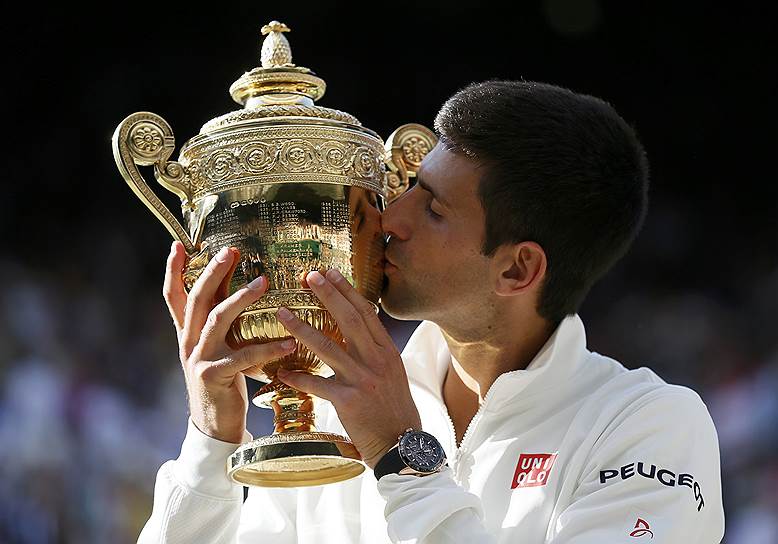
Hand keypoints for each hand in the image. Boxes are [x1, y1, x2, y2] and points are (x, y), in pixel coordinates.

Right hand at [163, 241, 295, 442]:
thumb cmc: (224, 379)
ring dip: (241, 298)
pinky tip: (290, 342)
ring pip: (217, 320)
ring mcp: (198, 358)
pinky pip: (243, 357)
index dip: (174, 270)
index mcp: (188, 333)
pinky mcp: (214, 376)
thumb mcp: (219, 347)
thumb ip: (225, 320)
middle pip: (197, 299)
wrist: (213, 424)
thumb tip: (245, 287)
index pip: (175, 295)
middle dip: (212, 272)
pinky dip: (268, 349)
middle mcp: (189, 341)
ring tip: (264, 282)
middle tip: (230, 251)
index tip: (179, 244)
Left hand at [274, 269, 421, 468]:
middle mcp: (376, 361)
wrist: (402, 444)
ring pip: (328, 347)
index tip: (331, 273)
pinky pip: (317, 384)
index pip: (366, 313)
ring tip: (282, 313)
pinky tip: (281, 372)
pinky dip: (298, 378)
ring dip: (302, 328)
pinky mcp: (348, 401)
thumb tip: (359, 332)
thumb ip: (376, 353)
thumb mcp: (393, 374)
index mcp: (387, 352)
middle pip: (349, 320)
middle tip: (309, 276)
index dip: (347, 291)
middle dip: (328, 295)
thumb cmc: (395, 410)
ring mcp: (363, 380)